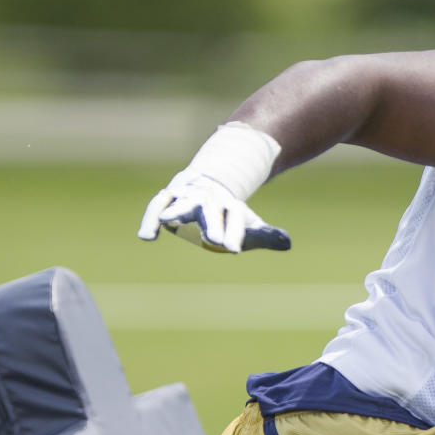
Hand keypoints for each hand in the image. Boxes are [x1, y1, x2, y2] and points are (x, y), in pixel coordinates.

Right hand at [138, 172, 290, 253]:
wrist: (209, 185)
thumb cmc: (229, 215)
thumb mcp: (249, 225)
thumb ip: (265, 236)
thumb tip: (288, 243)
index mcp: (231, 206)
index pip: (235, 218)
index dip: (235, 233)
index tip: (234, 249)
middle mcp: (209, 198)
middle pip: (209, 209)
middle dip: (211, 223)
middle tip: (213, 242)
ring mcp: (187, 196)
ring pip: (182, 201)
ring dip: (175, 209)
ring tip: (167, 220)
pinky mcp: (168, 199)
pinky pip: (157, 206)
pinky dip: (151, 219)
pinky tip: (147, 236)